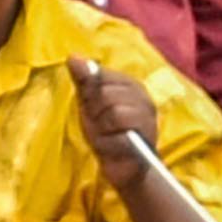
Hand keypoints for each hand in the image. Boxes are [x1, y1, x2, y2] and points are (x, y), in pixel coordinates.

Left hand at [69, 60, 166, 189]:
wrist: (119, 165)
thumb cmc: (105, 131)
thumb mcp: (89, 103)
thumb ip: (84, 80)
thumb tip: (72, 56)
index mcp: (131, 84)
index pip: (101, 76)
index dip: (89, 94)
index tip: (92, 107)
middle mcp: (144, 99)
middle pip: (106, 94)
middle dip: (95, 113)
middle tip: (99, 125)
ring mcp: (148, 121)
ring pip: (114, 115)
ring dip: (101, 130)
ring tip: (106, 136)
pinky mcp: (146, 143)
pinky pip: (118, 138)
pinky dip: (107, 145)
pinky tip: (111, 148)